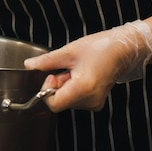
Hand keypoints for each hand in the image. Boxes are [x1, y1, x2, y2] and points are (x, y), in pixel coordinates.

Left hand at [23, 20, 151, 111]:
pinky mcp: (96, 101)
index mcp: (84, 88)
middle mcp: (91, 100)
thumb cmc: (100, 48)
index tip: (50, 75)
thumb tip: (29, 65)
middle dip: (56, 85)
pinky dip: (71, 88)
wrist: (122, 49)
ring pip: (67, 100)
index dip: (46, 90)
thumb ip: (46, 61)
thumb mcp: (68, 52)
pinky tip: (79, 74)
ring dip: (64, 86)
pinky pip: (75, 99)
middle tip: (64, 69)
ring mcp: (95, 102)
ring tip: (73, 70)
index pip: (54, 104)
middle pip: (60, 102)